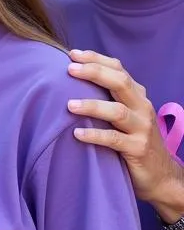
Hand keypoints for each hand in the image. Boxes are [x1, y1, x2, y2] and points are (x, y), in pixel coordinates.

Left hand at [67, 49, 183, 215]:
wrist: (160, 175)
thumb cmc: (132, 139)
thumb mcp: (123, 115)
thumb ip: (105, 98)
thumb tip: (69, 79)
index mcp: (136, 95)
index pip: (118, 69)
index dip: (96, 59)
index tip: (71, 54)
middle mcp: (142, 107)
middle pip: (121, 83)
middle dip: (95, 73)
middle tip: (69, 69)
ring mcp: (142, 128)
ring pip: (118, 111)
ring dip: (92, 106)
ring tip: (69, 105)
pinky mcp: (138, 149)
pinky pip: (115, 140)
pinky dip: (95, 135)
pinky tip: (77, 133)